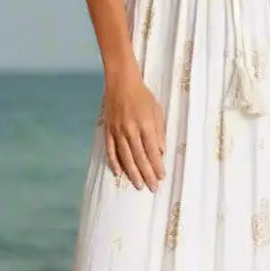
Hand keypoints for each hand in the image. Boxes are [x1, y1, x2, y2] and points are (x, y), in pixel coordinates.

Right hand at [102, 68, 165, 192]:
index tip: (161, 177)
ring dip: (133, 173)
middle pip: (140, 157)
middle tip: (152, 188)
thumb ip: (159, 132)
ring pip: (126, 157)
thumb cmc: (142, 96)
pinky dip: (114, 162)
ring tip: (138, 185)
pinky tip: (119, 173)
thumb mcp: (157, 111)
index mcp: (145, 125)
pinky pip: (111, 150)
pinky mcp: (108, 130)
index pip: (152, 151)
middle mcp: (131, 130)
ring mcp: (118, 131)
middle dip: (147, 174)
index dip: (157, 166)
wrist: (121, 82)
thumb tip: (160, 152)